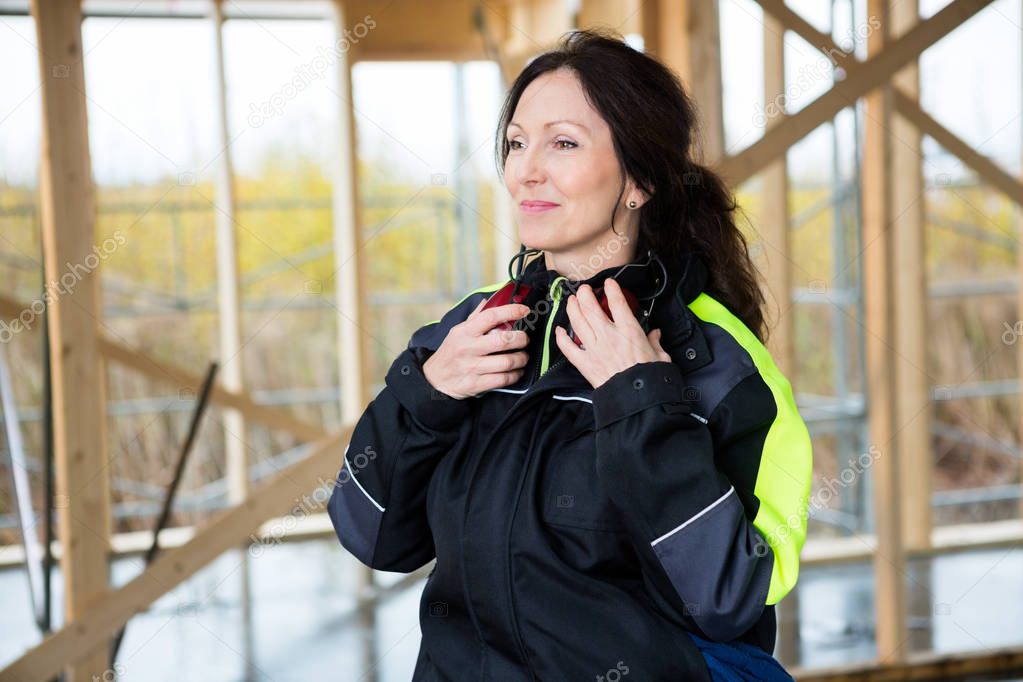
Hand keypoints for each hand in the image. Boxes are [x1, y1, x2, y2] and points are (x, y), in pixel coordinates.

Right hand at [422, 298, 530, 398]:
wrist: (434, 379)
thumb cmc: (450, 353)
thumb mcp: (458, 332)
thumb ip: (475, 317)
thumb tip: (489, 301)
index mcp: (465, 332)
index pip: (490, 316)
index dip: (510, 311)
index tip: (524, 310)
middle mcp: (469, 348)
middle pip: (504, 340)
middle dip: (521, 339)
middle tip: (525, 339)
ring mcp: (472, 367)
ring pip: (507, 362)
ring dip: (521, 359)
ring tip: (523, 357)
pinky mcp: (476, 384)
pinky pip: (503, 379)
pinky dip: (515, 375)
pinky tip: (517, 371)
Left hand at [554, 277, 670, 388]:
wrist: (638, 400)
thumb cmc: (651, 378)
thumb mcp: (661, 357)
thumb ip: (655, 342)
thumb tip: (655, 334)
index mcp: (629, 331)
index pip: (618, 303)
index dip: (612, 289)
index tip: (608, 283)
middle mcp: (609, 336)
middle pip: (591, 308)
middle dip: (585, 295)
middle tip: (583, 289)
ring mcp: (594, 349)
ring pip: (578, 323)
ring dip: (572, 309)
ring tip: (571, 301)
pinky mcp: (585, 364)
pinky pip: (568, 348)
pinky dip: (561, 338)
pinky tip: (558, 330)